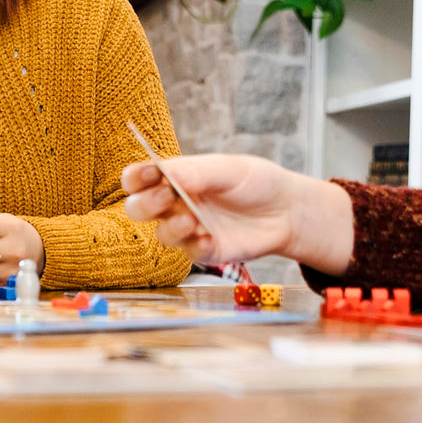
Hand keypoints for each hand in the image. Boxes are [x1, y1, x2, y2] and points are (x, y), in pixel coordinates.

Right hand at [121, 154, 353, 276]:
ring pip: (160, 234)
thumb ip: (200, 172)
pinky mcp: (203, 251)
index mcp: (175, 179)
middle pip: (138, 209)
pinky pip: (188, 253)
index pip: (139, 179)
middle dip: (146, 203)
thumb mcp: (230, 170)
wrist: (285, 211)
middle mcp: (175, 205)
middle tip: (168, 196)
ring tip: (193, 219)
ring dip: (172, 227)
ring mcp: (187, 230)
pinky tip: (209, 237)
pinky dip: (196, 245)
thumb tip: (169, 175)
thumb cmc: (256, 183)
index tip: (150, 173)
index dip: (136, 177)